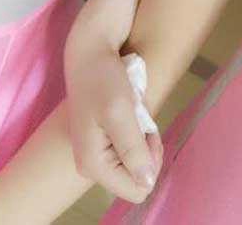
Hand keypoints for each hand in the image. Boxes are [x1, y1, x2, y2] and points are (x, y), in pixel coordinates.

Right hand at [65, 40, 162, 201]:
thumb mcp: (120, 112)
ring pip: (136, 162)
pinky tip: (132, 113)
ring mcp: (96, 154)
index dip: (151, 163)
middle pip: (137, 177)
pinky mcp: (102, 141)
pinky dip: (138, 132)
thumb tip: (147, 182)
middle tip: (144, 120)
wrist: (90, 52)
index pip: (136, 189)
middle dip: (148, 151)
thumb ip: (133, 149)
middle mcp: (91, 166)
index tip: (148, 133)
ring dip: (144, 139)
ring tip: (137, 113)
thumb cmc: (103, 79)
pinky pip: (130, 148)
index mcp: (93, 165)